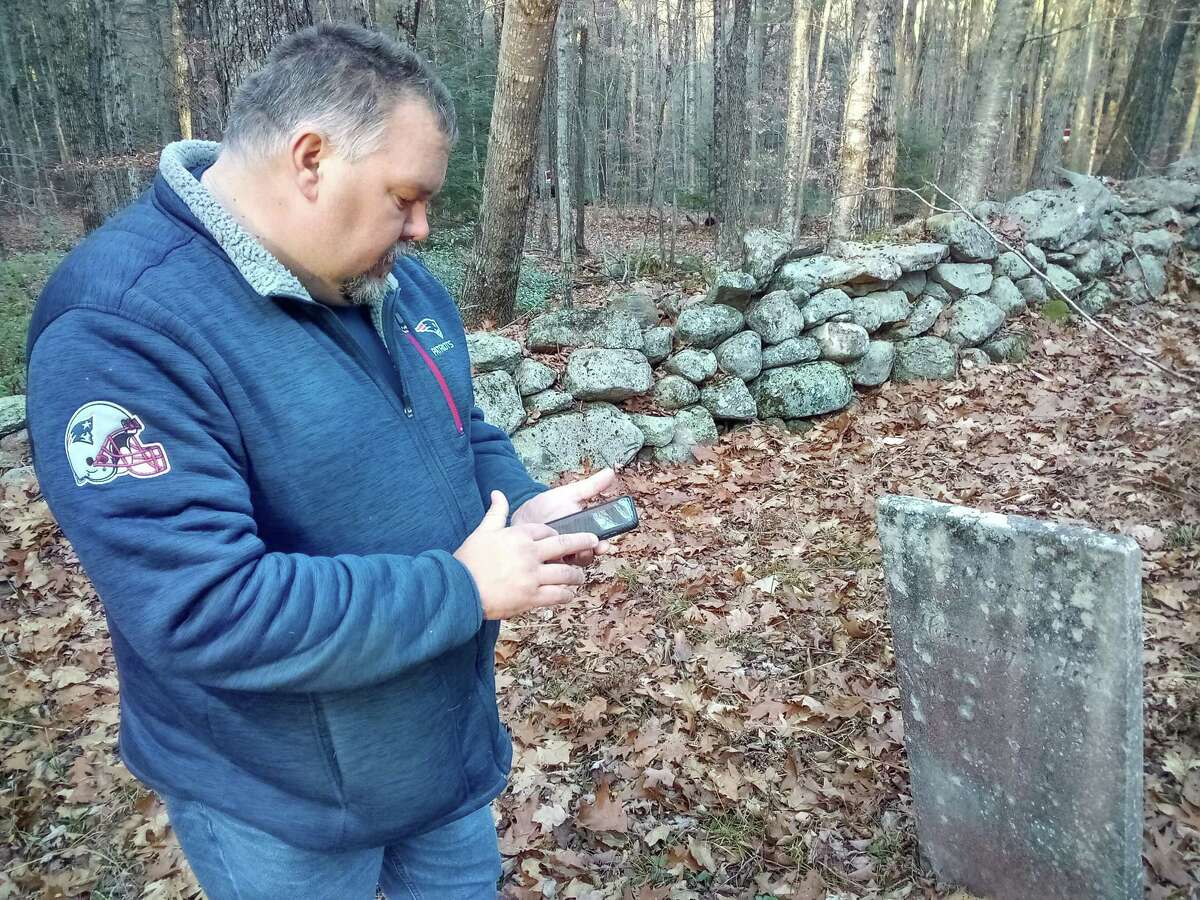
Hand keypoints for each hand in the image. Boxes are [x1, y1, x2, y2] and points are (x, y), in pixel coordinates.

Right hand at [455, 491, 598, 619]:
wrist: (459, 589)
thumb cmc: (469, 559)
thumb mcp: (483, 531)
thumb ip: (496, 512)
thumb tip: (497, 493)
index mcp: (519, 535)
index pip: (547, 530)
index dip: (556, 534)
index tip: (560, 538)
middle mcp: (529, 553)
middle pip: (565, 544)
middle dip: (584, 541)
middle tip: (594, 540)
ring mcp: (532, 576)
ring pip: (566, 573)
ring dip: (576, 575)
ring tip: (579, 576)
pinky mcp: (531, 596)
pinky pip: (557, 595)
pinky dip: (566, 594)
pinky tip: (568, 594)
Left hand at [510, 468, 618, 565]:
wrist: (522, 515)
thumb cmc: (546, 505)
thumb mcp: (569, 495)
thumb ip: (591, 487)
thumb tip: (611, 472)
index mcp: (582, 535)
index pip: (597, 545)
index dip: (602, 547)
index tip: (604, 544)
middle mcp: (572, 550)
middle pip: (586, 559)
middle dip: (587, 555)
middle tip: (581, 549)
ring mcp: (558, 559)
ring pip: (570, 568)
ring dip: (567, 560)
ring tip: (561, 550)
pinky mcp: (543, 566)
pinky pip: (551, 574)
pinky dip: (551, 567)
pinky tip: (548, 557)